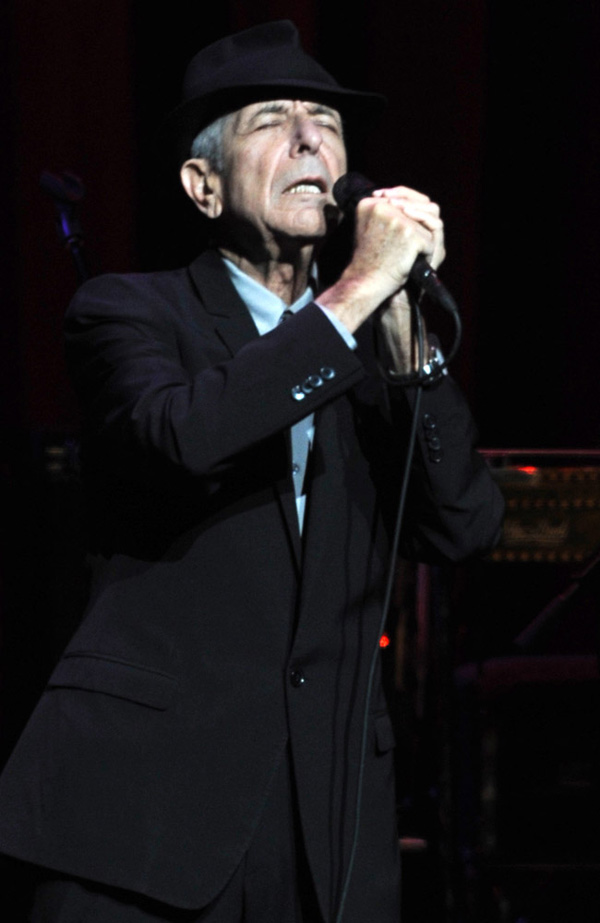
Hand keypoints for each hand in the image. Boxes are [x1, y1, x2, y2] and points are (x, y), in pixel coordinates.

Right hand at [318, 185, 444, 332]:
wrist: (365, 283)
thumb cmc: (369, 261)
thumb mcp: (370, 230)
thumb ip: (387, 214)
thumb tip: (412, 205)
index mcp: (370, 203)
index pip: (403, 196)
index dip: (412, 211)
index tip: (406, 231)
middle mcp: (384, 205)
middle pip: (421, 207)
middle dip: (421, 227)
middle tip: (411, 247)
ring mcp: (398, 219)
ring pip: (427, 226)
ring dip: (423, 242)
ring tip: (409, 255)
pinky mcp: (410, 233)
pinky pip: (429, 242)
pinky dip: (425, 256)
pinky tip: (411, 263)